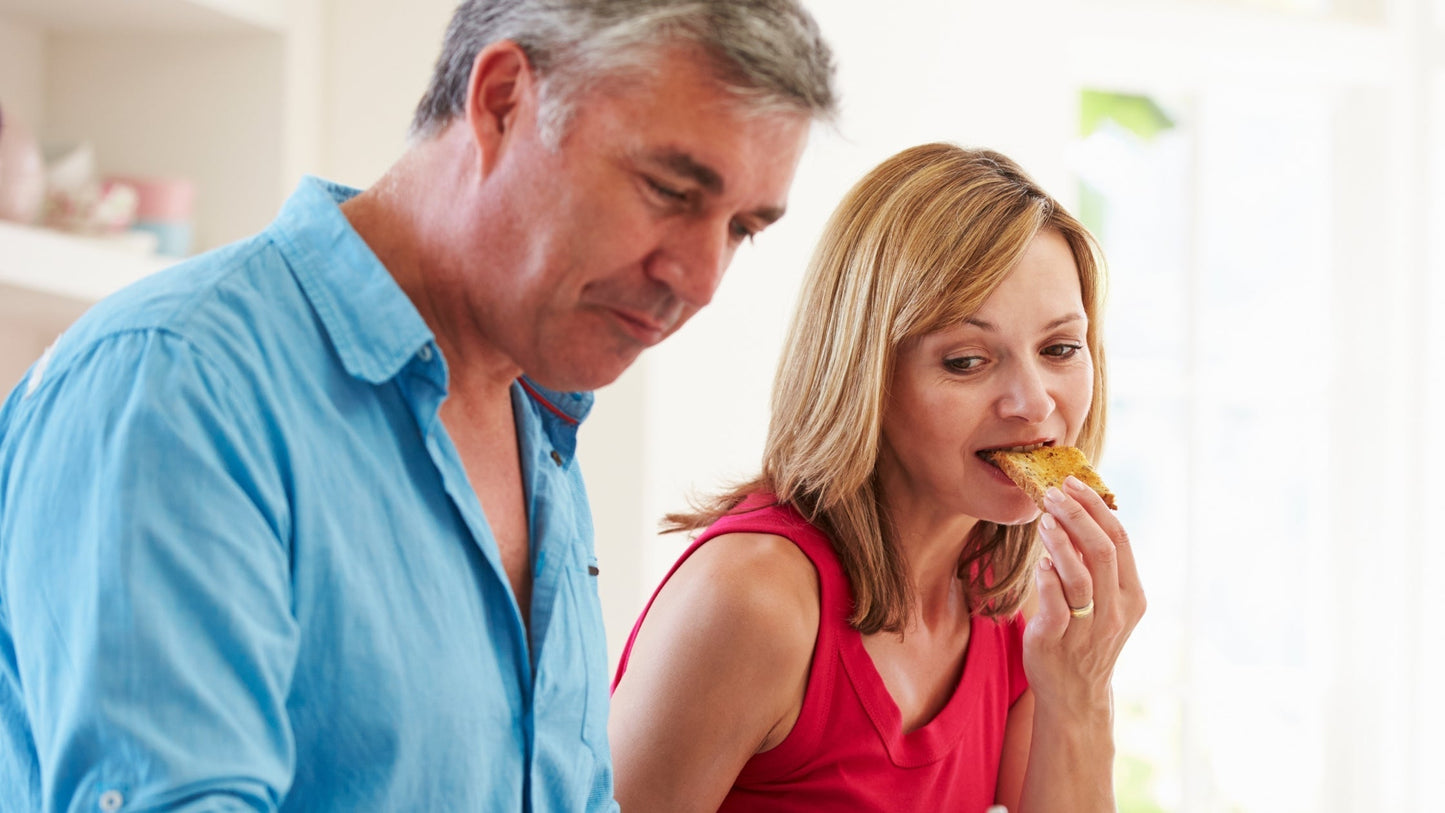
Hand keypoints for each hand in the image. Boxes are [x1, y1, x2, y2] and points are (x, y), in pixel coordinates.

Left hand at [1023, 475, 1145, 714]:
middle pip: (1102, 551)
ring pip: (1080, 576)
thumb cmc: (1085, 636)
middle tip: (1053, 492)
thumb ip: (1096, 565)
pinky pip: (1056, 605)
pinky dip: (1049, 578)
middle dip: (1077, 515)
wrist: (1074, 693)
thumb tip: (1078, 512)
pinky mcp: (1058, 641)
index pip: (1120, 540)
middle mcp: (1116, 612)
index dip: (1096, 508)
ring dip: (1061, 541)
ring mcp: (1088, 629)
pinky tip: (1039, 560)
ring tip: (1044, 517)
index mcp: (1132, 596)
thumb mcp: (1104, 601)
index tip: (1073, 483)